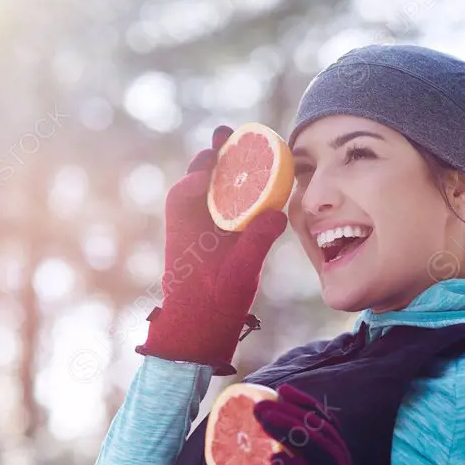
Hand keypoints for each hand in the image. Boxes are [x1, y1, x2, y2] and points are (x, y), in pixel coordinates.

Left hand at [135, 125, 286, 375]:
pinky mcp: (205, 241)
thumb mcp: (241, 270)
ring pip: (208, 193)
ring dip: (224, 174)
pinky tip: (251, 190)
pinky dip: (230, 197)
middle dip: (217, 156)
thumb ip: (258, 239)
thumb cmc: (213, 302)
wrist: (195, 331)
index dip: (211, 159)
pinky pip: (217, 210)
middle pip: (202, 178)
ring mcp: (195, 230)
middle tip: (228, 133)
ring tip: (240, 151)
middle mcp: (187, 220)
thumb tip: (278, 214)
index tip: (224, 141)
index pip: (195, 179)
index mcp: (187, 221)